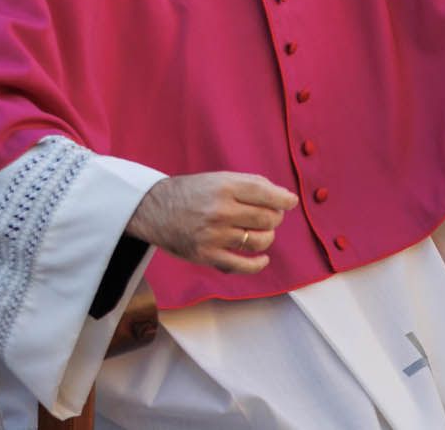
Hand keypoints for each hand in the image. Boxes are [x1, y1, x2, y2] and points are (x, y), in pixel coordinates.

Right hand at [128, 171, 297, 274]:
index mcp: (225, 187)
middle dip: (275, 217)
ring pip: (258, 241)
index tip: (290, 202)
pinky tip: (263, 259)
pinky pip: (241, 266)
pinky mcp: (206, 256)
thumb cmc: (192, 191)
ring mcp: (213, 236)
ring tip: (261, 232)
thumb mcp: (219, 178)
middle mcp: (220, 211)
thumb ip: (251, 184)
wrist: (154, 209)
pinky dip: (258, 264)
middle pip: (267, 218)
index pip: (266, 194)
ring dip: (267, 237)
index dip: (284, 199)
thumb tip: (284, 198)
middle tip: (270, 216)